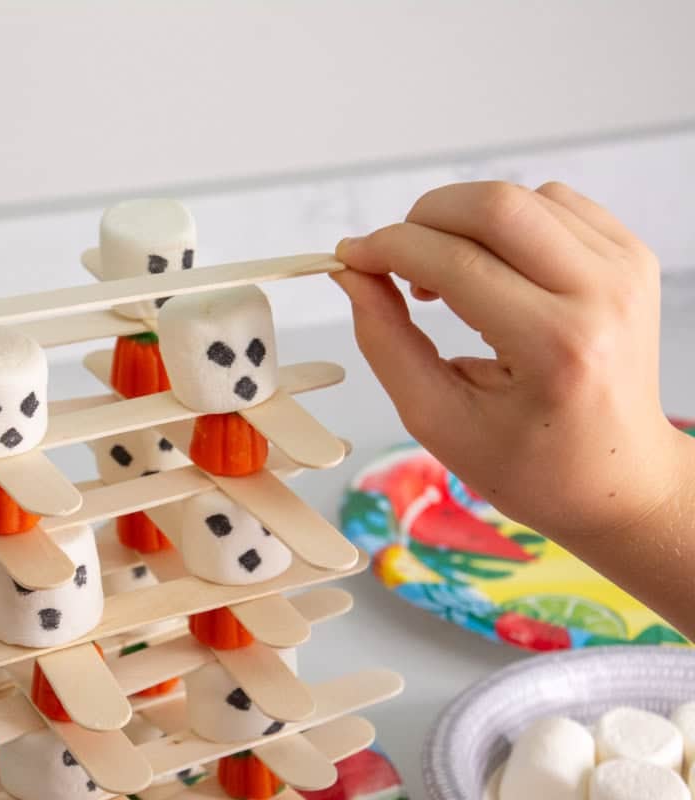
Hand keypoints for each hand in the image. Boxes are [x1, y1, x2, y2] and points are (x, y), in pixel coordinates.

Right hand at [332, 181, 689, 543]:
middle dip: (422, 220)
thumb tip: (351, 273)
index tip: (349, 256)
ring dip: (461, 222)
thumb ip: (385, 340)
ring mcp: (627, 270)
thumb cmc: (528, 464)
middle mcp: (602, 296)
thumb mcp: (436, 417)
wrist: (616, 479)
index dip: (387, 248)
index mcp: (555, 346)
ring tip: (442, 277)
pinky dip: (504, 223)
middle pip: (494, 206)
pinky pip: (554, 203)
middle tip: (392, 261)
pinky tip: (488, 268)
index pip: (455, 262)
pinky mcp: (634, 257)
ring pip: (522, 197)